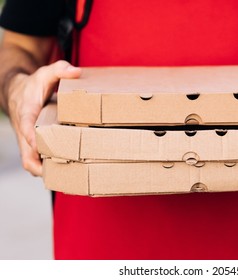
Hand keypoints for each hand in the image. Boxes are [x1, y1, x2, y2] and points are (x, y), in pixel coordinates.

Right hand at [7, 60, 80, 175]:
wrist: (16, 92)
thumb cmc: (33, 85)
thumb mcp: (44, 74)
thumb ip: (59, 70)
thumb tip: (76, 71)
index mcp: (26, 113)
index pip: (26, 127)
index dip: (32, 138)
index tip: (40, 146)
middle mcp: (24, 130)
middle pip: (26, 155)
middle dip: (40, 166)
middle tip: (61, 174)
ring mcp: (27, 140)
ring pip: (30, 161)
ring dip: (44, 171)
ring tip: (67, 177)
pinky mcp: (32, 144)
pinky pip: (36, 160)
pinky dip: (46, 167)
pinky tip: (65, 171)